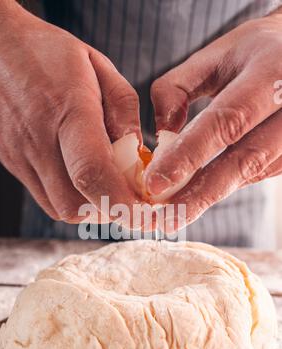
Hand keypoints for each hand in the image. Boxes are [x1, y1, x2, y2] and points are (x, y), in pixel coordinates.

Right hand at [0, 0, 140, 222]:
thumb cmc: (47, 53)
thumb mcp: (98, 66)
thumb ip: (123, 110)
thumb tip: (136, 152)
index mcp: (68, 110)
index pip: (91, 172)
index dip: (120, 200)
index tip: (143, 210)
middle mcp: (40, 141)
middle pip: (76, 205)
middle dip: (108, 209)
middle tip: (127, 195)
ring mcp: (21, 157)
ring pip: (60, 209)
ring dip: (89, 207)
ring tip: (104, 184)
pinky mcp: (13, 165)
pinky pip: (46, 199)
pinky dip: (70, 199)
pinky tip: (80, 178)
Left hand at [144, 10, 281, 225]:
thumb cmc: (254, 53)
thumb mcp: (216, 54)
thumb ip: (179, 86)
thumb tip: (160, 132)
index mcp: (269, 72)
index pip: (226, 120)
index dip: (190, 154)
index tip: (155, 183)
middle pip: (244, 159)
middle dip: (200, 193)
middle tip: (164, 218)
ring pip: (250, 173)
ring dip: (208, 197)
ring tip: (173, 215)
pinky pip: (256, 175)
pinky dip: (224, 187)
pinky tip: (197, 197)